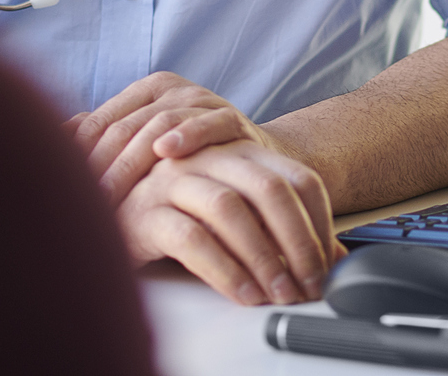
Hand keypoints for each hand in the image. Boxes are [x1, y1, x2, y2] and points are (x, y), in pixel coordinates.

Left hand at [68, 71, 273, 206]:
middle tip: (81, 204)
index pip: (100, 122)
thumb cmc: (192, 163)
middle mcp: (172, 90)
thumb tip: (49, 143)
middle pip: (124, 126)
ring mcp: (203, 101)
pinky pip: (208, 124)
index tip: (60, 193)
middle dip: (99, 167)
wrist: (256, 165)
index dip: (77, 157)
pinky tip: (166, 152)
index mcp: (145, 92)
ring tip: (109, 193)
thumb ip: (106, 143)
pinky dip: (187, 136)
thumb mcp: (147, 152)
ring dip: (131, 162)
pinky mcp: (233, 118)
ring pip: (158, 124)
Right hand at [119, 138, 344, 305]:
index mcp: (239, 152)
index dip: (320, 222)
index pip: (298, 177)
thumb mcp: (239, 215)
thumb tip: (340, 263)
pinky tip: (242, 294)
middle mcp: (210, 157)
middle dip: (299, 242)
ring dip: (263, 258)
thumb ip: (284, 231)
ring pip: (230, 208)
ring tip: (279, 294)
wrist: (108, 211)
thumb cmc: (180, 214)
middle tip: (310, 284)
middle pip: (270, 188)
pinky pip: (191, 237)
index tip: (329, 264)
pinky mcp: (145, 211)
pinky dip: (224, 269)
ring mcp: (174, 179)